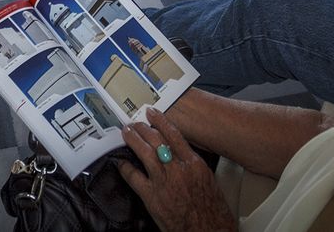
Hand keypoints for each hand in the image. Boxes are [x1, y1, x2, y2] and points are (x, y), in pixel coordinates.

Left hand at [117, 108, 234, 231]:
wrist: (208, 231)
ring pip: (144, 153)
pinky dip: (126, 168)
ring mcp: (164, 182)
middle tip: (136, 123)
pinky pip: (134, 177)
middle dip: (143, 129)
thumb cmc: (212, 212)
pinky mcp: (152, 197)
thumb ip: (193, 165)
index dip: (160, 121)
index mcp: (194, 164)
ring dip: (133, 140)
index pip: (174, 135)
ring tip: (127, 133)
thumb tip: (182, 156)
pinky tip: (121, 162)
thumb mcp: (208, 180)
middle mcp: (178, 169)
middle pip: (157, 140)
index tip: (152, 113)